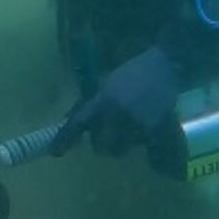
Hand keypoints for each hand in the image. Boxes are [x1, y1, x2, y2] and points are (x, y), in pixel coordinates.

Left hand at [50, 45, 179, 156]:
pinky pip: (139, 146)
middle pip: (100, 146)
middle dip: (101, 143)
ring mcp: (136, 122)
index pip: (78, 122)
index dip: (65, 139)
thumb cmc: (131, 74)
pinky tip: (143, 125)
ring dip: (121, 144)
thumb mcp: (105, 84)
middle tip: (107, 134)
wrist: (163, 67)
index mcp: (102, 98)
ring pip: (120, 149)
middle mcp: (116, 112)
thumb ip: (89, 103)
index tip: (55, 152)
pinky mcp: (153, 128)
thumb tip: (69, 121)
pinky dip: (139, 141)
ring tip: (129, 127)